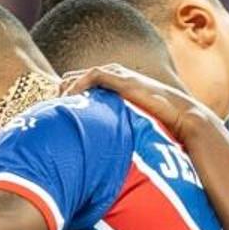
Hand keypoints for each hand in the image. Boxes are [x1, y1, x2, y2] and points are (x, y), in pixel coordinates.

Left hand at [58, 62, 207, 133]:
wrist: (179, 116)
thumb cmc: (159, 125)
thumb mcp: (128, 127)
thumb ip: (114, 130)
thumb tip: (100, 153)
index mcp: (114, 87)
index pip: (81, 85)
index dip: (66, 96)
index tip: (54, 112)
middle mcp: (115, 77)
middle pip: (76, 78)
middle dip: (62, 92)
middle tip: (49, 109)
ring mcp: (119, 76)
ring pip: (82, 76)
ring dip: (67, 89)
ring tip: (56, 104)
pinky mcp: (123, 79)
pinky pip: (94, 76)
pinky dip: (80, 84)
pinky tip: (71, 98)